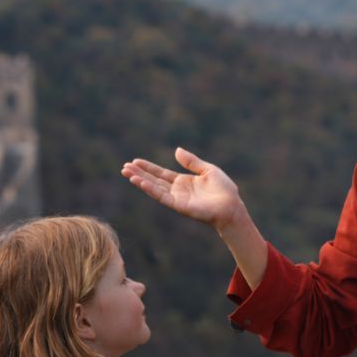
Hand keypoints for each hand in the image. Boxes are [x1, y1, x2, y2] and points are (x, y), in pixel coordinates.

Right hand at [122, 148, 245, 231]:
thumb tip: (176, 150)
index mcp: (184, 182)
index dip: (148, 168)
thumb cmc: (224, 190)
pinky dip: (150, 189)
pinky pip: (161, 196)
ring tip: (126, 173)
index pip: (161, 174)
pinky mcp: (178, 206)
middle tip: (124, 167)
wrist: (232, 207)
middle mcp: (177, 191)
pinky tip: (139, 182)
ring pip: (154, 188)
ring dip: (140, 181)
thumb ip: (192, 161)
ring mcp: (177, 199)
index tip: (134, 161)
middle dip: (139, 174)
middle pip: (154, 180)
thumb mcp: (208, 170)